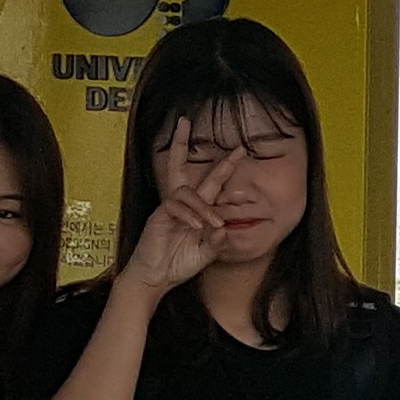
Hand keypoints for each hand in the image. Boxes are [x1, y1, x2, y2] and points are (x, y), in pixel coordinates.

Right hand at [116, 117, 239, 305]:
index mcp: (195, 209)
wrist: (155, 279)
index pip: (211, 185)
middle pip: (179, 166)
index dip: (225, 172)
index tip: (244, 167)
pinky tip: (197, 226)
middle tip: (185, 121)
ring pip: (186, 191)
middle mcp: (181, 204)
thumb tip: (225, 228)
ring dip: (204, 206)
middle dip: (182, 143)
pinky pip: (173, 207)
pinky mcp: (157, 217)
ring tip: (214, 223)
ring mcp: (168, 208)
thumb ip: (217, 242)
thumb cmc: (178, 264)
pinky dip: (189, 215)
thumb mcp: (206, 254)